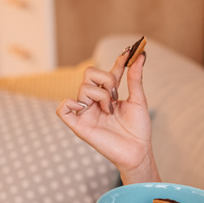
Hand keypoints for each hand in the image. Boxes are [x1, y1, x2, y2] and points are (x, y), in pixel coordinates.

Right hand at [57, 49, 157, 182]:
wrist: (138, 151)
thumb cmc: (138, 129)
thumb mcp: (139, 100)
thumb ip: (135, 78)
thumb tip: (141, 55)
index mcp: (109, 95)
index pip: (109, 72)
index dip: (118, 61)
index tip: (130, 51)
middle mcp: (95, 101)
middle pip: (89, 74)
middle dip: (106, 80)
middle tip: (116, 96)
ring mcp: (85, 112)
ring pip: (83, 88)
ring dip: (101, 96)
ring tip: (110, 110)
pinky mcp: (78, 125)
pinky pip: (62, 109)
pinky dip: (70, 103)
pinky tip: (85, 107)